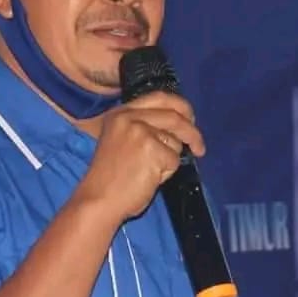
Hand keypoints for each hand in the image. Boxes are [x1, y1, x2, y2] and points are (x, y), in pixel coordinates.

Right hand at [77, 91, 205, 220]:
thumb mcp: (121, 141)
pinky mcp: (151, 149)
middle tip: (198, 145)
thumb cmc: (110, 178)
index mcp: (119, 113)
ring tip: (148, 172)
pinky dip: (167, 173)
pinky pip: (174, 160)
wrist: (99, 199)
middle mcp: (128, 117)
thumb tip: (177, 126)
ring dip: (169, 159)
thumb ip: (143, 128)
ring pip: (175, 141)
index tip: (189, 119)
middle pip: (174, 115)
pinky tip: (148, 179)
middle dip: (191, 130)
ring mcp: (140, 132)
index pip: (158, 97)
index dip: (179, 107)